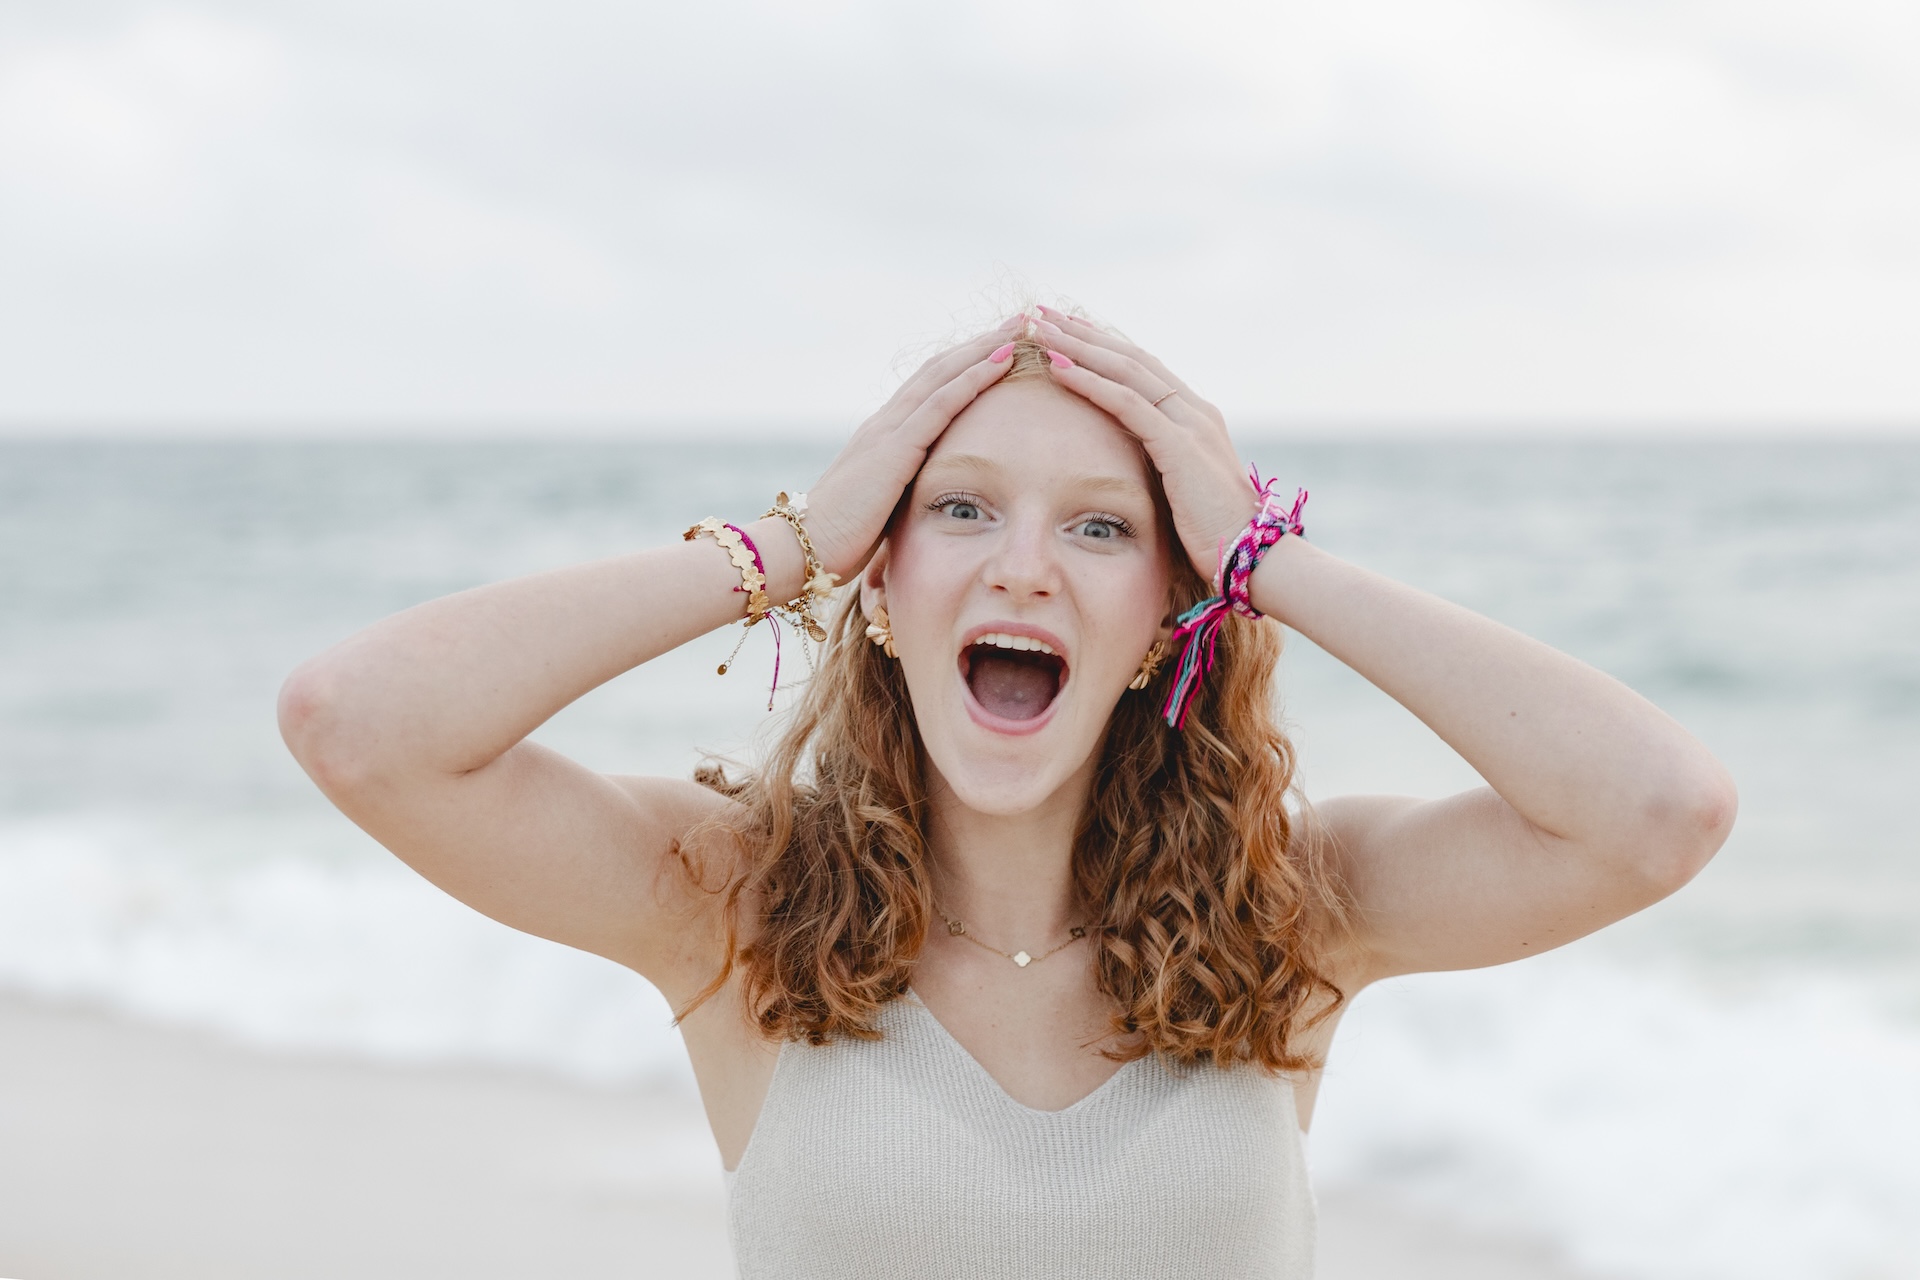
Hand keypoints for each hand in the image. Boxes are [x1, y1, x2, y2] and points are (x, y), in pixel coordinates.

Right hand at [802, 317, 1023, 581]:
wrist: (799, 549)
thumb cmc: (837, 541)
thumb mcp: (879, 511)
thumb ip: (902, 496)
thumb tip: (927, 505)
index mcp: (882, 437)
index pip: (929, 387)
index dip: (965, 364)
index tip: (1000, 347)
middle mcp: (884, 423)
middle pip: (940, 368)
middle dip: (982, 343)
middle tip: (1020, 321)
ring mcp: (887, 431)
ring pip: (944, 374)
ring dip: (985, 348)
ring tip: (1022, 327)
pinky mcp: (894, 449)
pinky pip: (941, 404)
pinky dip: (974, 378)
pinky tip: (1002, 361)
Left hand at [1032, 306, 1255, 583]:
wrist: (1253, 559)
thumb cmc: (1216, 538)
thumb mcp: (1185, 494)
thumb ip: (1164, 472)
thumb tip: (1136, 474)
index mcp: (1197, 419)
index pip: (1143, 370)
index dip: (1103, 347)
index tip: (1066, 331)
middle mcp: (1195, 411)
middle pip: (1130, 358)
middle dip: (1083, 333)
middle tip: (1042, 314)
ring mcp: (1191, 424)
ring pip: (1125, 370)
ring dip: (1078, 346)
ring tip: (1039, 328)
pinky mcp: (1180, 446)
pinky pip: (1126, 403)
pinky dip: (1089, 381)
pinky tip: (1058, 367)